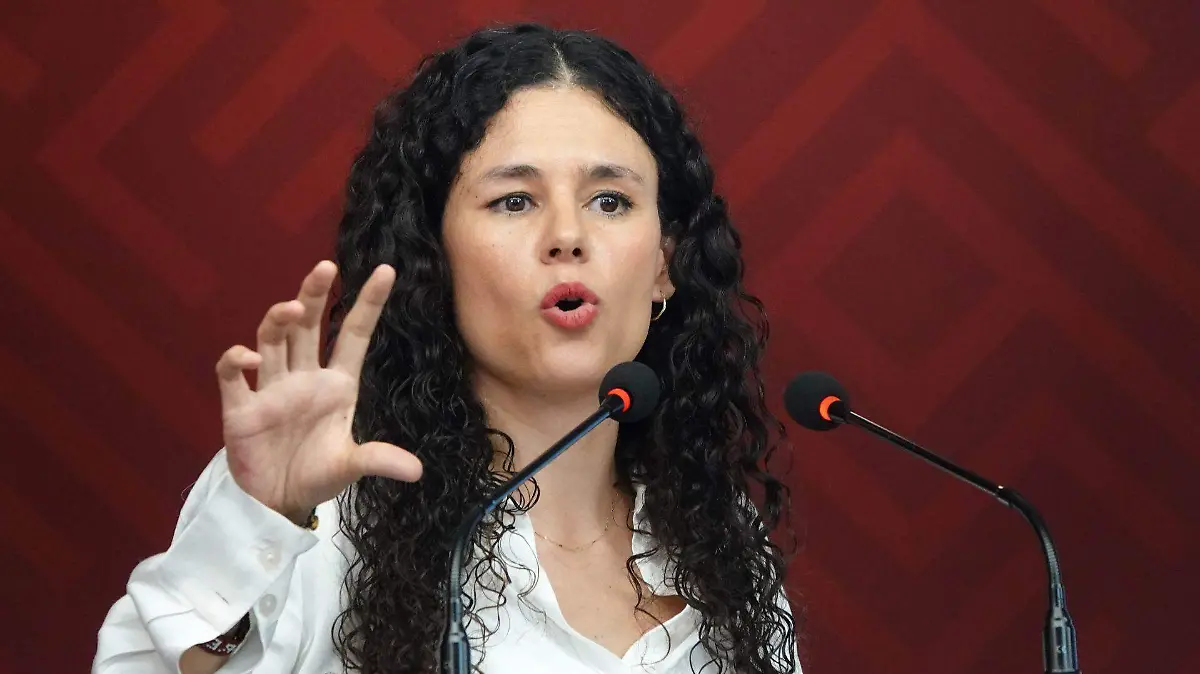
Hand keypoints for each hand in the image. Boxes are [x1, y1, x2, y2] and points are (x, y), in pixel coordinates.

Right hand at [215, 261, 421, 523]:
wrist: (276, 504)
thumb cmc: (315, 475)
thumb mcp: (351, 466)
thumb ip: (379, 460)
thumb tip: (417, 471)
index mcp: (336, 384)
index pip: (353, 335)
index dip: (368, 303)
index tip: (385, 270)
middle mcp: (303, 378)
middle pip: (308, 326)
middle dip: (315, 294)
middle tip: (326, 267)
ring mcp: (270, 389)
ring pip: (272, 339)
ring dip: (279, 319)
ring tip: (293, 309)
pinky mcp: (240, 408)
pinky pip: (232, 375)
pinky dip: (236, 361)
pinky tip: (250, 359)